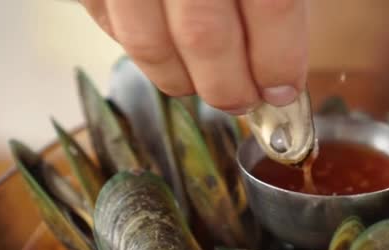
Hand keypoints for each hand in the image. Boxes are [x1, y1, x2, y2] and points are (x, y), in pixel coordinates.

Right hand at [80, 0, 308, 113]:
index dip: (278, 59)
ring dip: (180, 80)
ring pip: (148, 41)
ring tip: (201, 87)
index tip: (283, 88)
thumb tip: (278, 58)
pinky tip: (162, 50)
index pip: (271, 5)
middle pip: (204, 35)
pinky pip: (105, 20)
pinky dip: (137, 49)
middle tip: (242, 100)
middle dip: (229, 85)